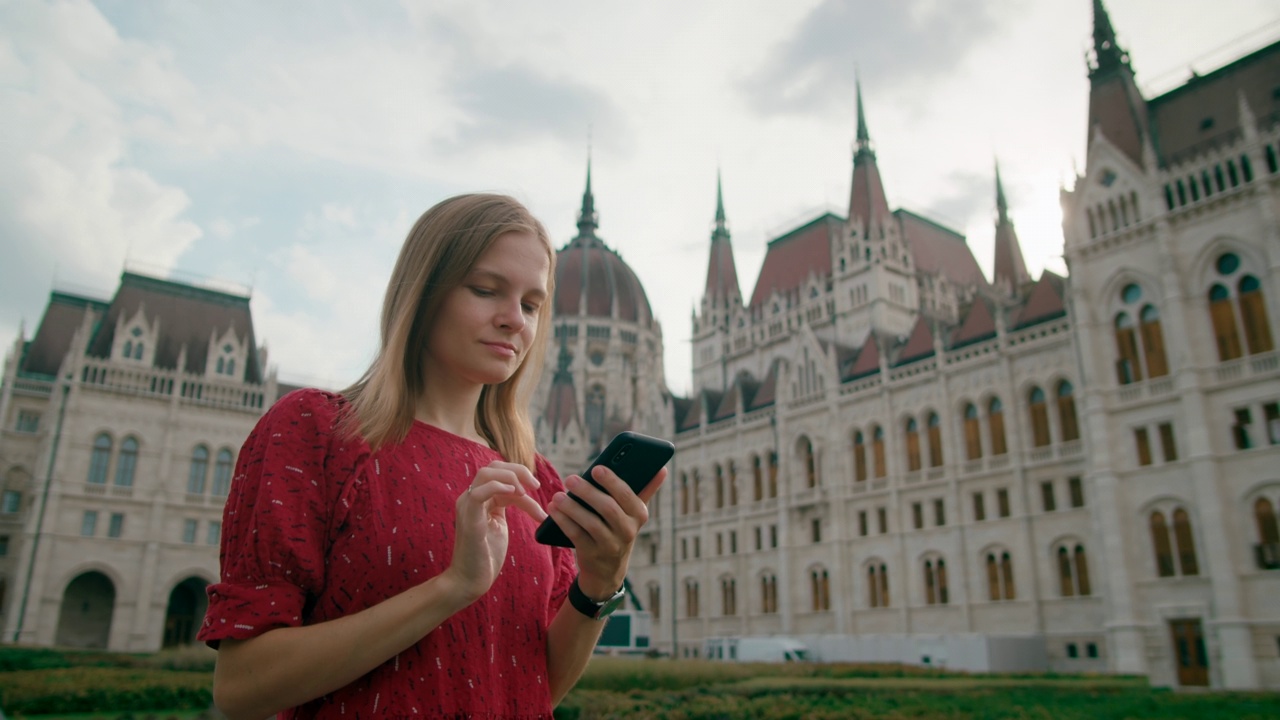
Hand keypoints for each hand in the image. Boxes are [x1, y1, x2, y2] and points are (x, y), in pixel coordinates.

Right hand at [444, 461, 546, 600]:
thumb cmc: (486, 556)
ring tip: (525, 492)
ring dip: (510, 477)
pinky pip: (479, 492)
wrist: (470, 581)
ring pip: (486, 473)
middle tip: (535, 486)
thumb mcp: (500, 524)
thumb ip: (506, 506)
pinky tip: (514, 494)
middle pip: (493, 467)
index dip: (521, 477)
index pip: (500, 474)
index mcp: (480, 498)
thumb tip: (526, 495)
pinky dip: (498, 487)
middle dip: (518, 470)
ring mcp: (467, 506)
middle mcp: (471, 498)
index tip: (538, 490)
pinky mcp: (469, 518)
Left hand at [546, 465, 667, 598]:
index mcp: (639, 515)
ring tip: (558, 495)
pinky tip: (554, 509)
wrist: (608, 570)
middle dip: (588, 492)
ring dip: (572, 507)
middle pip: (608, 508)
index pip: (627, 495)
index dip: (611, 481)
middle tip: (570, 479)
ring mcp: (610, 545)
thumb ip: (646, 490)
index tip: (596, 468)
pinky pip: (576, 534)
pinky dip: (563, 520)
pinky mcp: (592, 555)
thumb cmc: (619, 530)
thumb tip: (662, 468)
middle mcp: (628, 531)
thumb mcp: (634, 514)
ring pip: (590, 522)